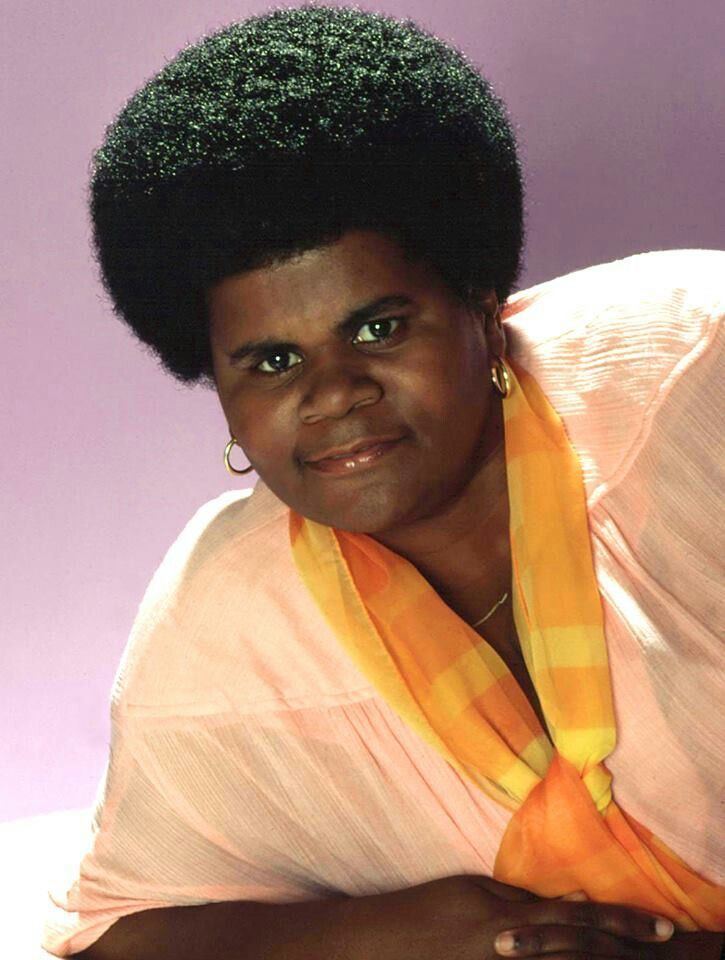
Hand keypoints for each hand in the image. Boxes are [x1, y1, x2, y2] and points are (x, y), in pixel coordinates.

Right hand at [340, 874, 675, 959]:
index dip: (622, 922)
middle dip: (627, 948)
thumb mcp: (473, 892)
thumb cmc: (426, 911)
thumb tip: (569, 901)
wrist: (383, 945)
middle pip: (583, 952)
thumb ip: (521, 901)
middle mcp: (515, 951)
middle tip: (666, 942)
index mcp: (511, 919)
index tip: (660, 927)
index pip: (579, 920)